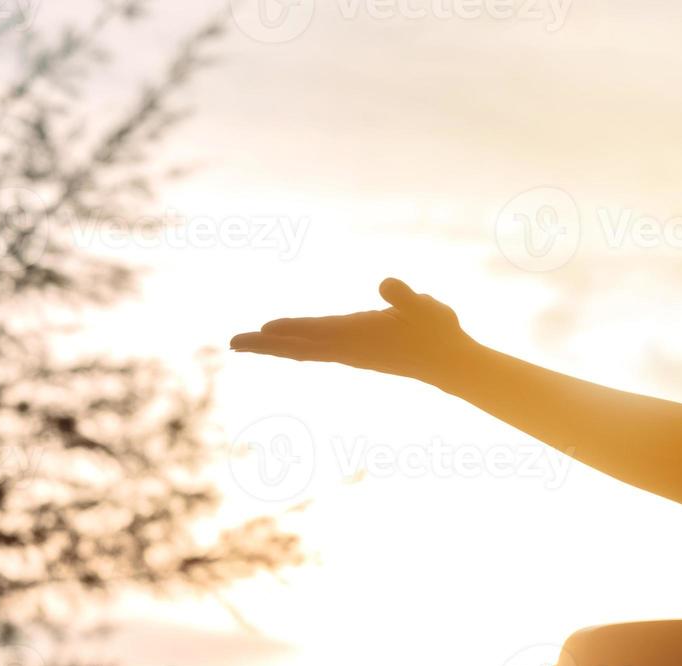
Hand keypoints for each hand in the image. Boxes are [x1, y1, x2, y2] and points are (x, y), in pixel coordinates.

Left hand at [230, 278, 474, 385]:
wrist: (450, 364)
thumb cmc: (438, 332)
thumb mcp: (426, 308)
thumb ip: (406, 297)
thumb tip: (385, 285)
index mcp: (361, 334)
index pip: (317, 331)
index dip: (290, 328)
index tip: (261, 330)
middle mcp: (349, 348)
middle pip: (299, 346)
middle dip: (266, 344)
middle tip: (232, 342)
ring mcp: (350, 353)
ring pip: (304, 350)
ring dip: (274, 346)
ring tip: (248, 343)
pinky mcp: (355, 354)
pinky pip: (314, 351)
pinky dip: (294, 346)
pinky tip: (285, 344)